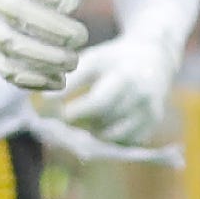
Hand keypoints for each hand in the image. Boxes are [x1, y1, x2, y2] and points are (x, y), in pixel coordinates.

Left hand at [52, 33, 174, 145]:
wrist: (154, 57)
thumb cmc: (114, 59)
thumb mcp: (94, 59)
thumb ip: (72, 78)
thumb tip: (45, 99)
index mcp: (126, 76)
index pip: (97, 103)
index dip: (74, 112)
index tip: (55, 112)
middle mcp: (141, 96)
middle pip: (104, 120)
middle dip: (80, 123)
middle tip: (63, 120)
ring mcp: (150, 111)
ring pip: (113, 135)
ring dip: (94, 131)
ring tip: (85, 119)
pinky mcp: (152, 123)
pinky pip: (125, 141)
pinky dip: (111, 138)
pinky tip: (103, 125)